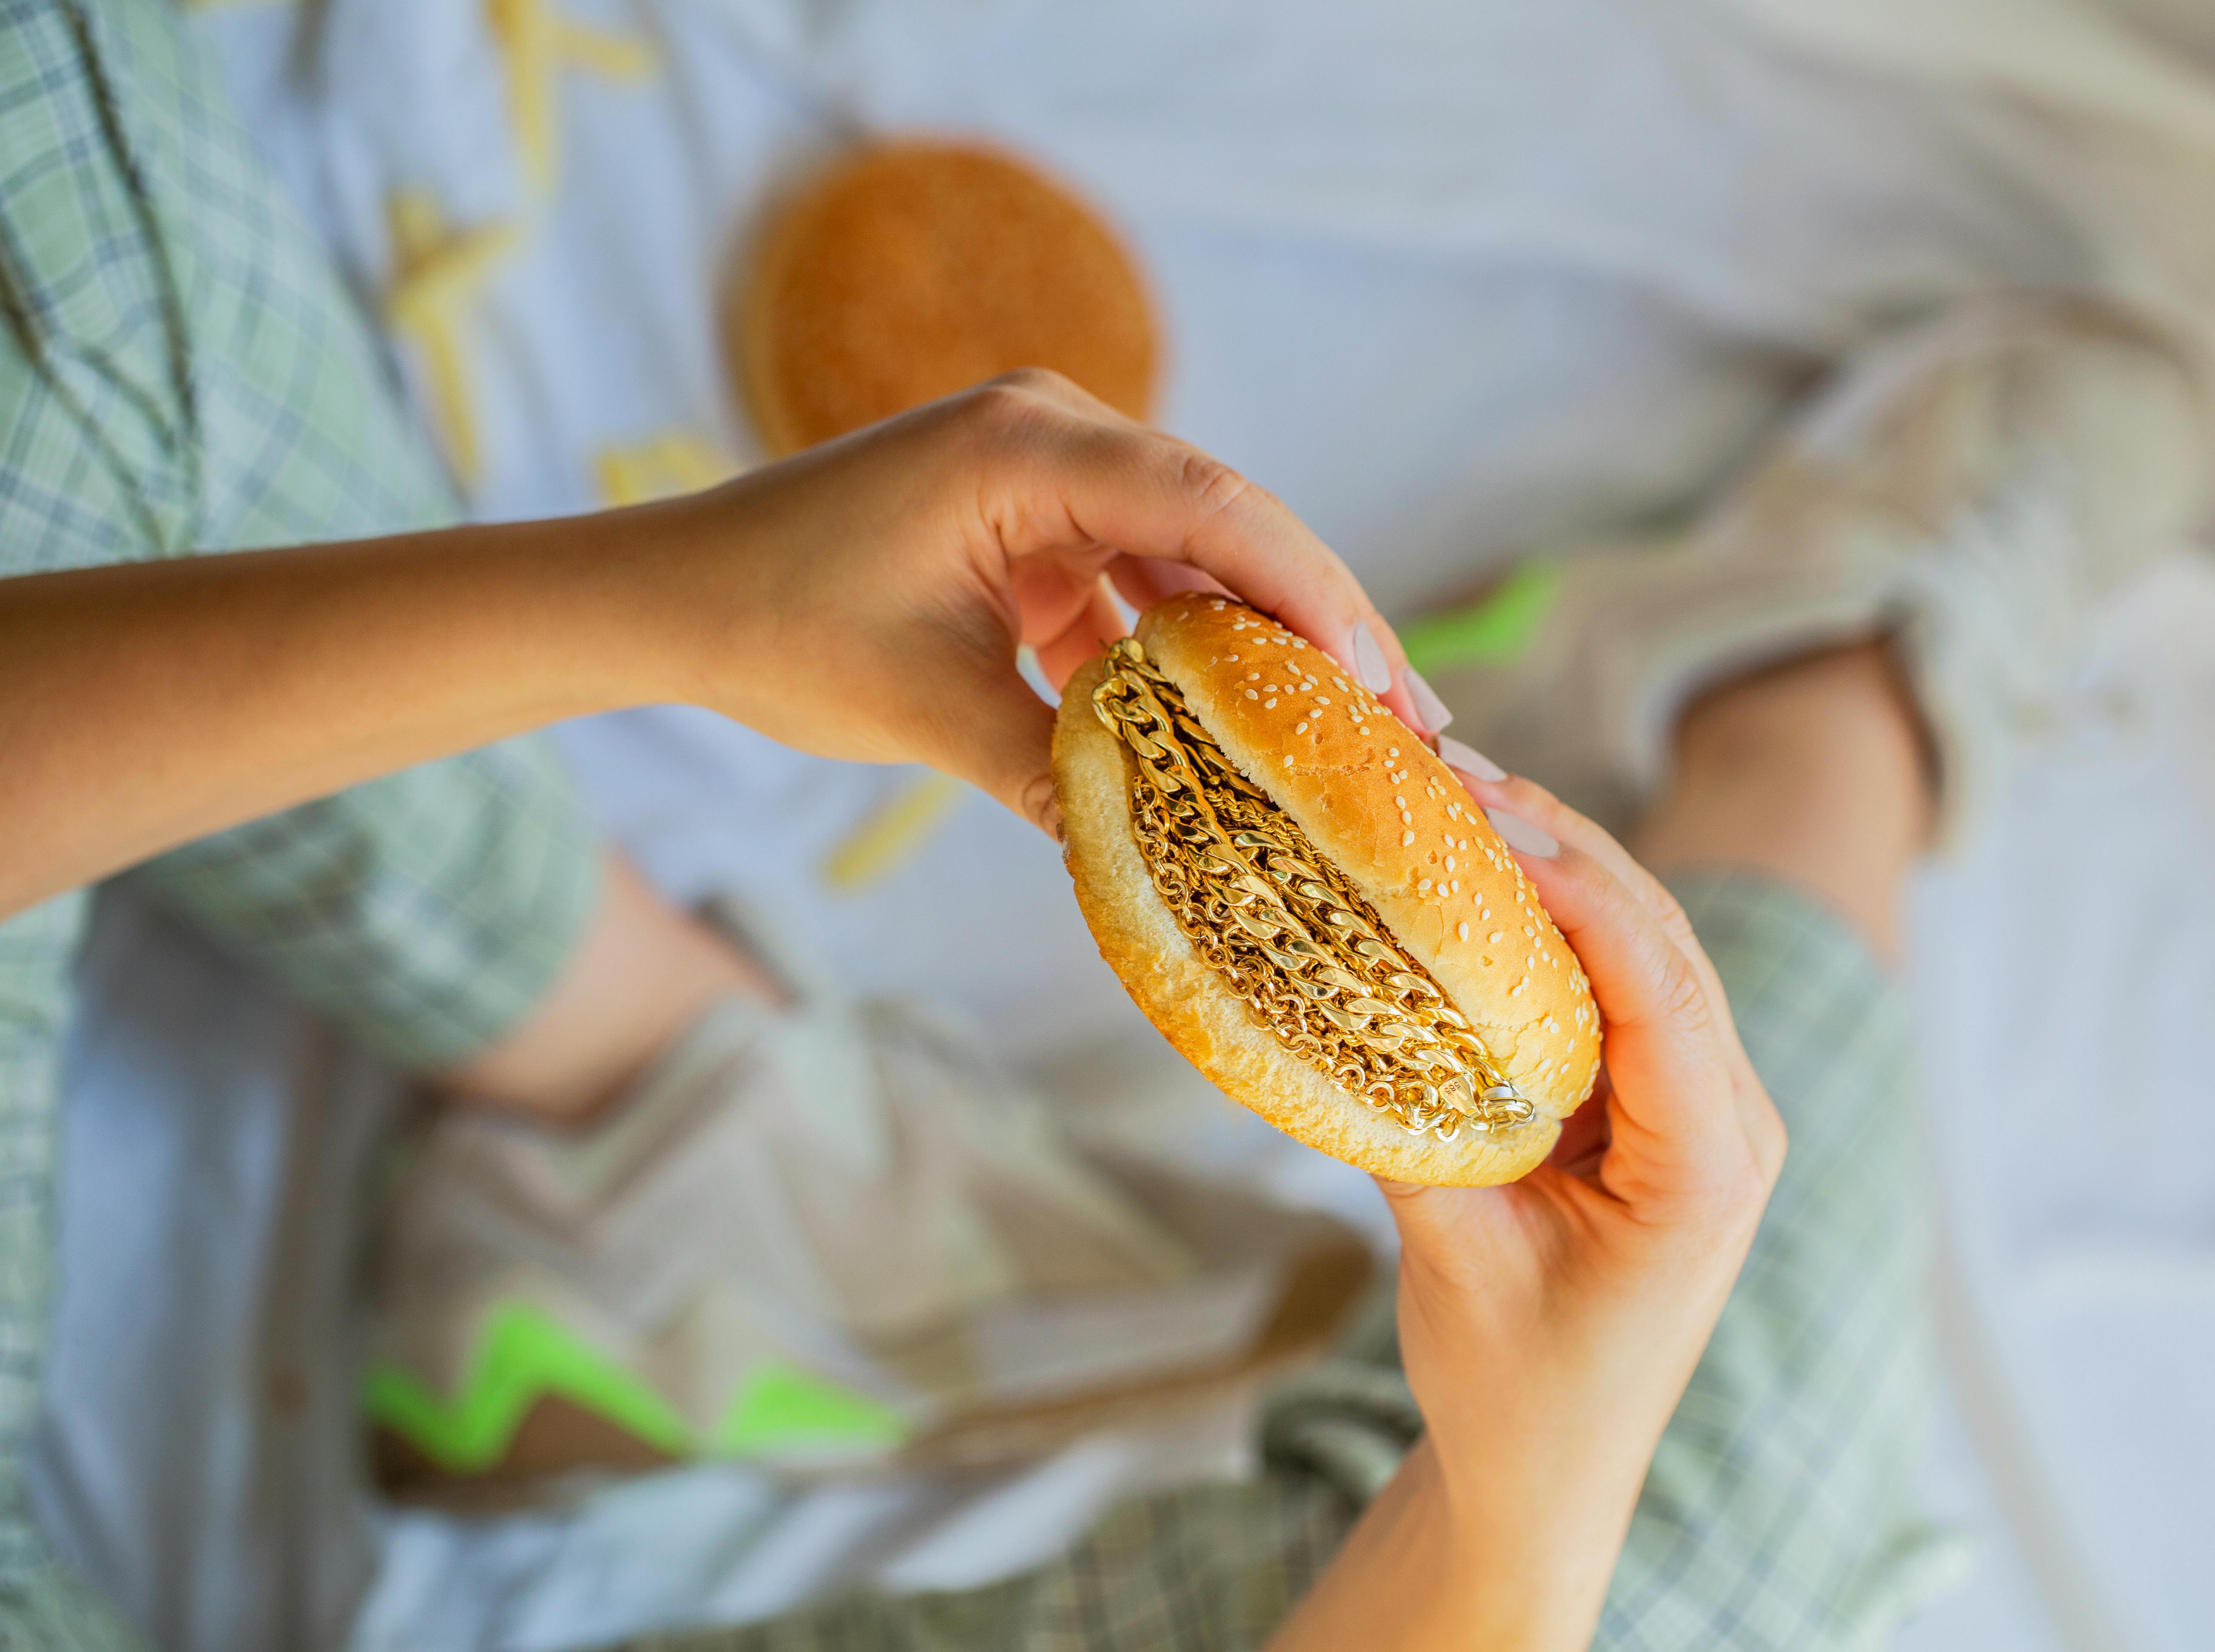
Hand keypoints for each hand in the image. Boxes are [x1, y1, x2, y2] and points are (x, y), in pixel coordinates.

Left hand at [659, 370, 1422, 834]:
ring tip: (1354, 737)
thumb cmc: (777, 628)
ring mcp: (1048, 478)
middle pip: (1224, 524)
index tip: (1377, 680)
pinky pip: (1139, 585)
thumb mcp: (927, 711)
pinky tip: (1245, 731)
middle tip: (1408, 724)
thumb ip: (1054, 771)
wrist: (673, 598)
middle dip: (1315, 624)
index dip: (1307, 590)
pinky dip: (1186, 655)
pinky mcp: (1037, 527)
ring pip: (1193, 559)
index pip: (1207, 504)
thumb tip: (1169, 860)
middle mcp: (1053, 437)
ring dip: (1262, 646)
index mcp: (1025, 449)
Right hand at [1271, 776, 1784, 1651]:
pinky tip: (1486, 877)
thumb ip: (1419, 1134)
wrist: (1549, 1477)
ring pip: (1646, 950)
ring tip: (1463, 794)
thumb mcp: (1458, 1261)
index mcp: (1708, 1167)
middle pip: (1662, 943)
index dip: (1581, 890)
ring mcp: (1705, 1111)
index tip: (1493, 819)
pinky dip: (1556, 924)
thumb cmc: (1516, 1394)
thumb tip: (1351, 1004)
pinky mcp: (1660, 1108)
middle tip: (1456, 771)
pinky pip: (1620, 988)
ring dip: (1562, 868)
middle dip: (1566, 845)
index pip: (1661, 989)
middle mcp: (1733, 1123)